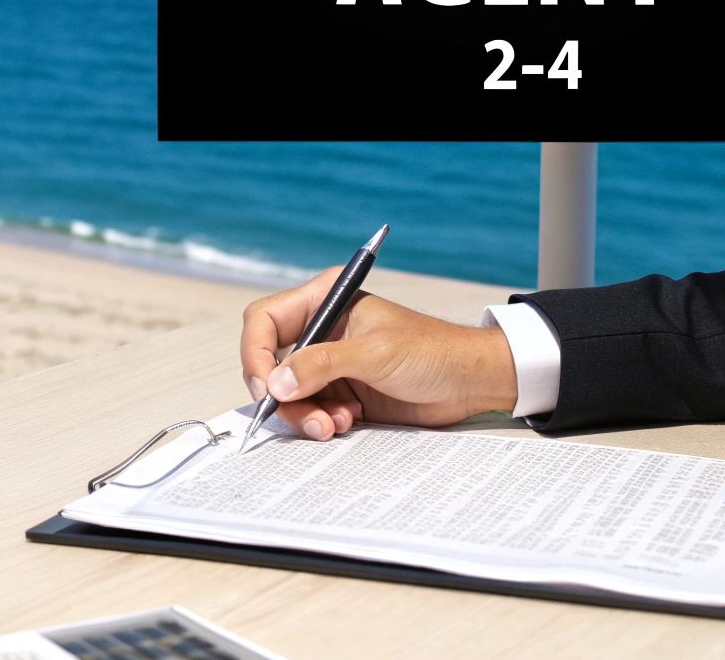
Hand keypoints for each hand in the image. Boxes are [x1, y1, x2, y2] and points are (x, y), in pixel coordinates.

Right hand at [239, 268, 516, 441]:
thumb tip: (278, 382)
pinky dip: (320, 421)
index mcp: (325, 301)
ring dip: (306, 414)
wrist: (468, 382)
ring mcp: (328, 362)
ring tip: (335, 424)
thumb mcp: (375, 354)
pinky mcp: (339, 390)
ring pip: (288, 392)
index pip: (264, 320)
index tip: (266, 387)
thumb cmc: (433, 351)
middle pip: (270, 362)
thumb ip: (323, 364)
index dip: (255, 354)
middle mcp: (321, 329)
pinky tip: (347, 421)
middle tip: (309, 417)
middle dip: (285, 395)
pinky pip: (309, 409)